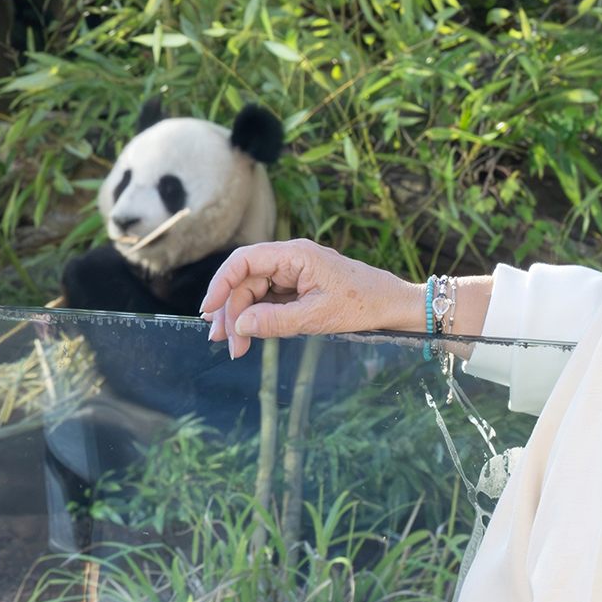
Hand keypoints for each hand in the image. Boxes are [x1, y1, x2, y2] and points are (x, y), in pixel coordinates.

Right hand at [199, 239, 423, 358]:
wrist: (392, 305)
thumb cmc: (362, 304)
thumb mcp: (317, 317)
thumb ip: (276, 321)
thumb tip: (239, 326)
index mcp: (295, 255)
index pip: (244, 261)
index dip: (221, 284)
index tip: (209, 310)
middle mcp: (289, 259)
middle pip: (245, 280)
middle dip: (232, 311)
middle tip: (225, 344)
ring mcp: (293, 273)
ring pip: (254, 291)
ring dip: (241, 317)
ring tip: (234, 346)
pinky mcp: (297, 287)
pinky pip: (268, 299)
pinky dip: (256, 317)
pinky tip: (247, 335)